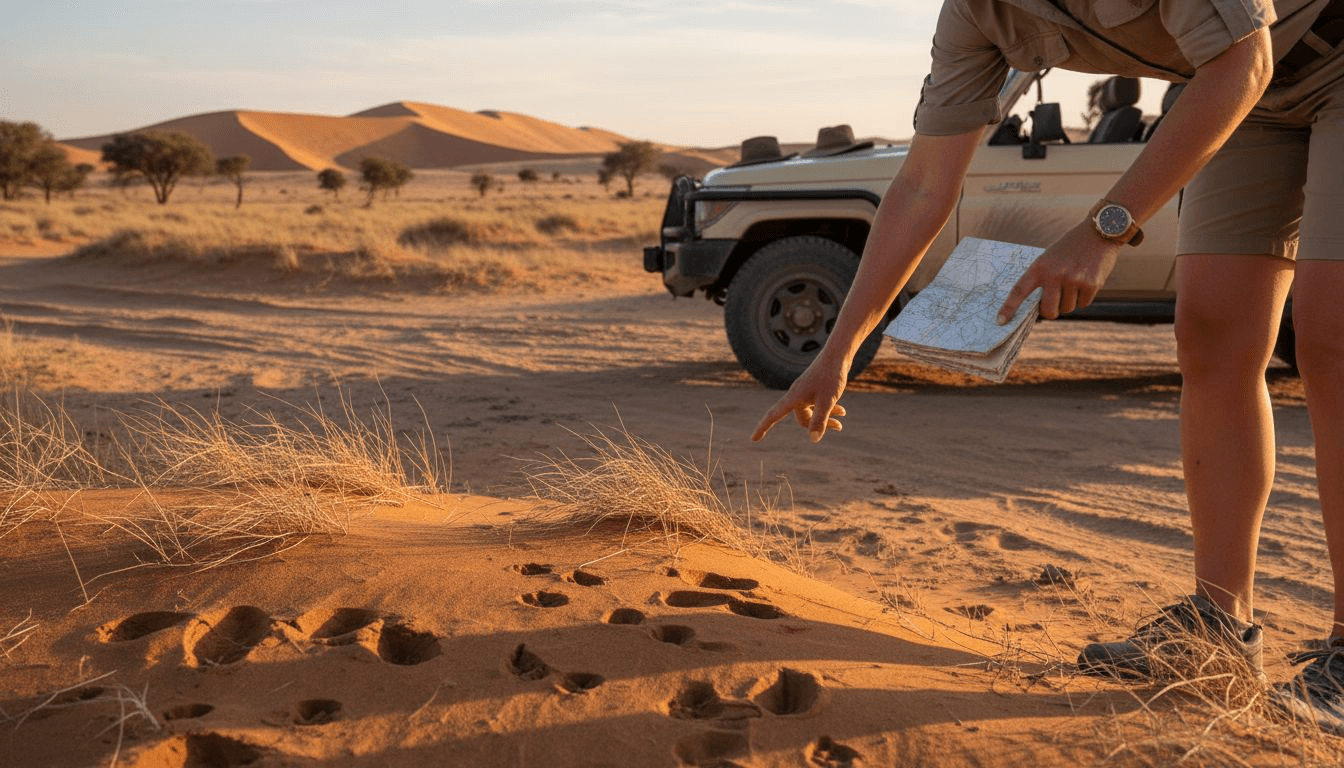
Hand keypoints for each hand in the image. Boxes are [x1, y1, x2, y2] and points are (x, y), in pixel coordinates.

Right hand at [751, 355, 848, 442]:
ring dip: (826, 418)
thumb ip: (820, 420)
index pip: (773, 415)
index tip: (753, 439)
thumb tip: (813, 440)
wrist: (838, 355)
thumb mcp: (827, 401)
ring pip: (811, 412)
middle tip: (839, 427)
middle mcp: (796, 395)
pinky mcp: (814, 389)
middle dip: (818, 425)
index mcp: (794, 397)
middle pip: (802, 418)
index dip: (763, 427)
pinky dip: (828, 410)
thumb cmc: (831, 376)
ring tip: (842, 420)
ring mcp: (805, 392)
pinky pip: (816, 405)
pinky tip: (842, 411)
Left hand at [997, 221, 1121, 322]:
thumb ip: (1043, 278)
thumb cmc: (1070, 247)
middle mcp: (1055, 275)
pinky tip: (1087, 280)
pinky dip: (1084, 297)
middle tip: (1054, 305)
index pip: (1019, 291)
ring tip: (1074, 282)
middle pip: (1048, 310)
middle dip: (1051, 312)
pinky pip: (1083, 304)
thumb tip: (1040, 306)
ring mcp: (1073, 280)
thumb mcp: (1050, 257)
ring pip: (1067, 308)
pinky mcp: (1091, 284)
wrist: (1100, 232)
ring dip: (1070, 301)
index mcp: (1040, 267)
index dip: (1009, 308)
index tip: (1000, 321)